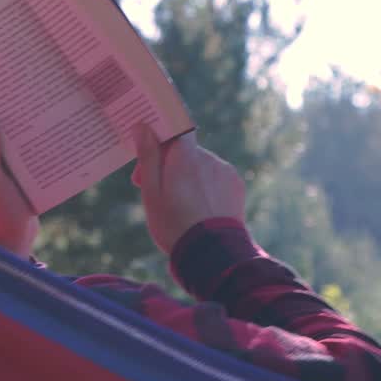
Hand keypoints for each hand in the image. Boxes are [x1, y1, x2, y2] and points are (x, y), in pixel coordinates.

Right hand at [131, 125, 245, 253]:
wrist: (213, 255)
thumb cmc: (174, 224)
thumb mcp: (152, 192)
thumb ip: (149, 156)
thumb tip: (143, 127)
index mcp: (186, 156)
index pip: (176, 126)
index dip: (161, 133)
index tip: (147, 148)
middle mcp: (209, 158)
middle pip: (185, 150)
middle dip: (167, 163)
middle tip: (149, 187)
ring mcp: (226, 172)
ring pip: (201, 166)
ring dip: (187, 177)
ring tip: (177, 206)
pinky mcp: (236, 186)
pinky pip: (216, 178)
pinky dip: (205, 187)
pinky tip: (197, 209)